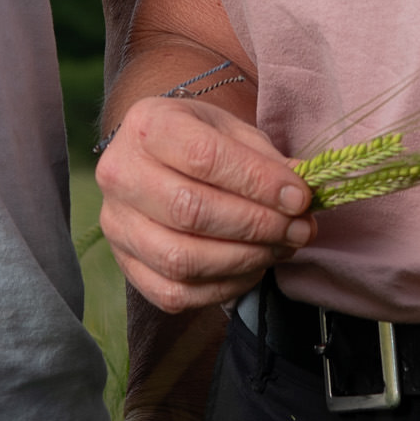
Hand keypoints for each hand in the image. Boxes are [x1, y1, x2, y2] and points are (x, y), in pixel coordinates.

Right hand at [95, 95, 314, 315]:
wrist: (156, 160)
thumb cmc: (199, 142)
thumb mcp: (231, 131)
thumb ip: (266, 160)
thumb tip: (301, 197)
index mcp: (146, 127)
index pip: (203, 158)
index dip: (258, 182)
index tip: (299, 197)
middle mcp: (120, 175)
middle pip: (191, 211)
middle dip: (257, 225)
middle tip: (299, 228)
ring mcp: (118, 225)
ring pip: (181, 258)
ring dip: (244, 259)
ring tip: (280, 247)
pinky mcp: (126, 265)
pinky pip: (175, 293)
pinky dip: (224, 287)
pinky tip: (251, 268)